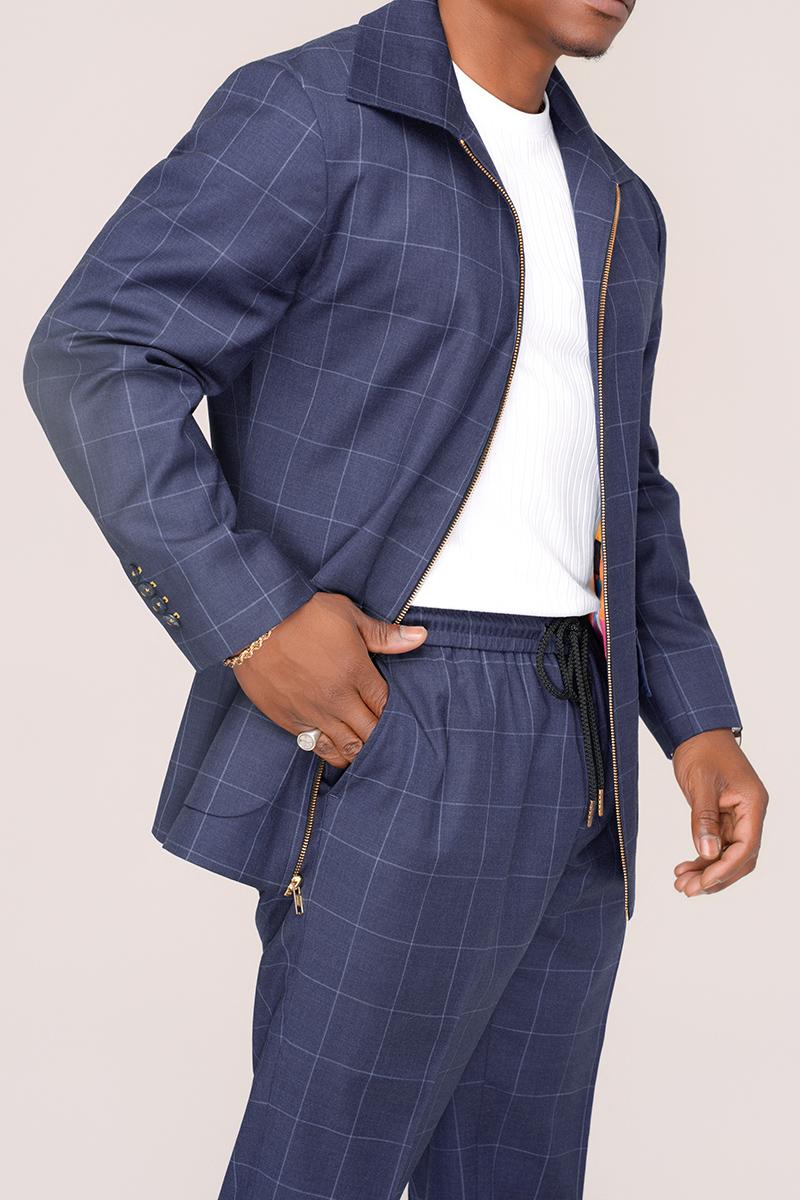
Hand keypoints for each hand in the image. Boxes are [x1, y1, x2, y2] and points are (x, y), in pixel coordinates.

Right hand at [232, 592, 426, 768]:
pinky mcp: (290, 720)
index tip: (397, 714)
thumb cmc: (298, 614)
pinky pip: (317, 747)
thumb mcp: (346, 614)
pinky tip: (339, 753)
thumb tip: (419, 636)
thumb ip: (383, 634)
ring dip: (360, 750)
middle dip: (381, 735)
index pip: (386, 705)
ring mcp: (313, 712)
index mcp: (355, 671)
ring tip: (366, 749)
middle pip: (371, 731)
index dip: (394, 712)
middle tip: (385, 736)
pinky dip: (331, 753)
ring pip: (347, 747)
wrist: (252, 623)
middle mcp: (337, 698)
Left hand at [672, 728, 767, 897]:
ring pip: (727, 854)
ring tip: (681, 884)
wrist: (696, 731)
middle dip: (715, 877)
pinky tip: (684, 868)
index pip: (746, 847)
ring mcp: (737, 816)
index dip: (725, 868)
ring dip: (706, 871)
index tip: (703, 883)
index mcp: (752, 804)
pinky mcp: (722, 816)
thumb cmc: (702, 749)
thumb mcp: (701, 783)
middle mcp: (749, 813)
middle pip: (739, 857)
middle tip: (687, 890)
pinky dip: (702, 857)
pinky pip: (716, 844)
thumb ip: (705, 819)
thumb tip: (708, 853)